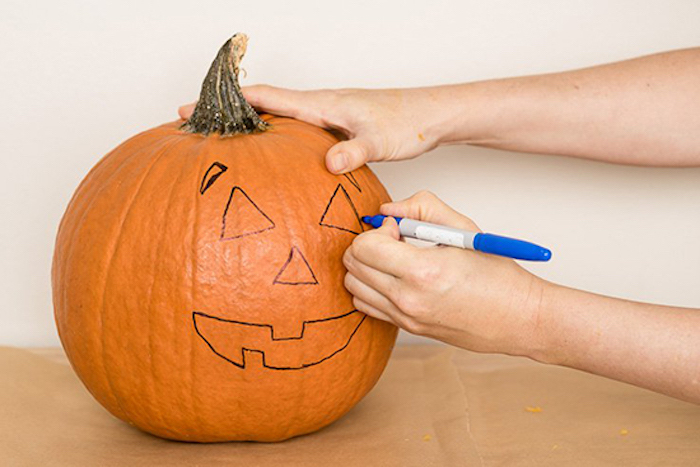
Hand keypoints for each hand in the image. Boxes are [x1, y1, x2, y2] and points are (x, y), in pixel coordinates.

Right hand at [179, 86, 444, 173]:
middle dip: (230, 113)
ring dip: (250, 124)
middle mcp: (320, 106)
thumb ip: (354, 152)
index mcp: (322, 104)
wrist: (429, 116)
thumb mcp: (380, 141)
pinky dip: (275, 136)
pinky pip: (296, 129)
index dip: (230, 103)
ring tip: (223, 139)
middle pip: (265, 104)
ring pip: (279, 117)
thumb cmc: (406, 123)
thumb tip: (328, 163)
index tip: (195, 107)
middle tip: (197, 123)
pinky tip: (272, 153)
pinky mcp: (336, 127)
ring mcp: (327, 115)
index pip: (267, 98)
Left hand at [342, 191, 546, 356]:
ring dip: (366, 266)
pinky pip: (366, 305)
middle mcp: (408, 299)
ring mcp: (405, 317)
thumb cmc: (498, 275)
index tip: (398, 229)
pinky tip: (395, 278)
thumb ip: (421, 208)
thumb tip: (387, 209)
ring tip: (395, 260)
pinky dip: (370, 287)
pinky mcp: (407, 328)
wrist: (519, 318)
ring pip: (353, 286)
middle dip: (367, 244)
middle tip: (395, 241)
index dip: (376, 230)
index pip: (364, 247)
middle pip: (353, 265)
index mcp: (423, 272)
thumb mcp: (463, 229)